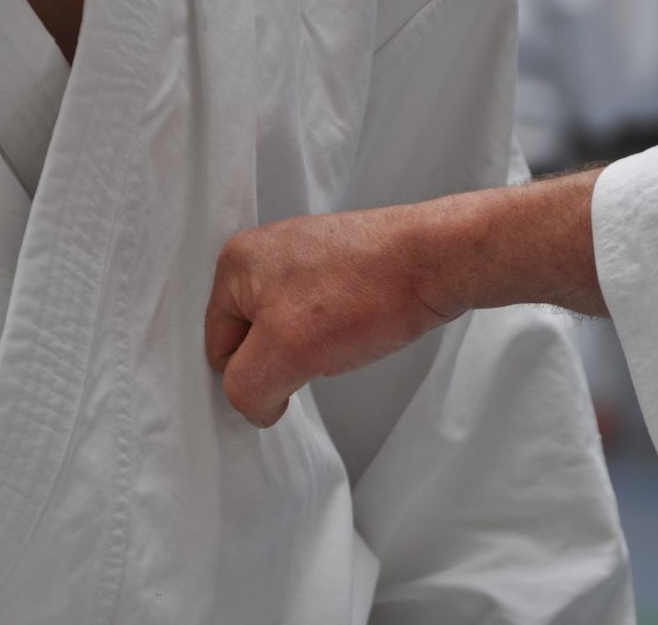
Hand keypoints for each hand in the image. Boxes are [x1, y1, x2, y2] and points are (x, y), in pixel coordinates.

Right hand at [204, 205, 459, 427]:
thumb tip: (255, 406)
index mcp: (235, 262)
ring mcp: (303, 256)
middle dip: (284, 360)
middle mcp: (264, 251)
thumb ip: (248, 388)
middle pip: (253, 340)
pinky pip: (319, 316)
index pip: (218, 348)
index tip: (290, 372)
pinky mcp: (338, 265)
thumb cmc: (367, 292)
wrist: (439, 261)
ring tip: (344, 333)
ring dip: (313, 349)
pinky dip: (336, 332)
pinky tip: (359, 326)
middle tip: (320, 350)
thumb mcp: (287, 353)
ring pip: (289, 331)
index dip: (252, 375)